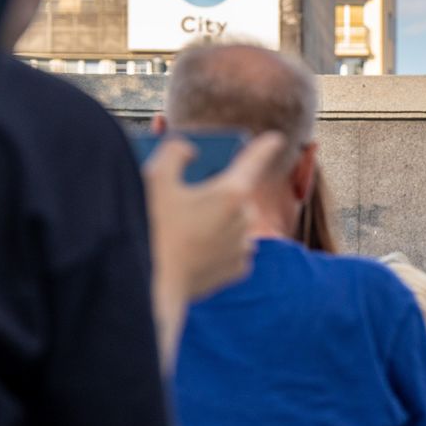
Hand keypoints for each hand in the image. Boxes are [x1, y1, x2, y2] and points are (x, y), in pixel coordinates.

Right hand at [145, 132, 284, 304]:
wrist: (150, 286)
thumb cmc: (152, 228)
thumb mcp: (155, 177)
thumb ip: (177, 152)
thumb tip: (192, 151)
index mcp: (230, 192)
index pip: (254, 160)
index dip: (264, 147)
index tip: (275, 139)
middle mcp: (245, 219)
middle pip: (236, 194)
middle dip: (217, 192)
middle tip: (186, 197)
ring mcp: (243, 246)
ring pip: (235, 222)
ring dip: (218, 219)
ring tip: (185, 227)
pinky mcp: (237, 270)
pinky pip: (234, 248)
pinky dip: (220, 244)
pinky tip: (196, 248)